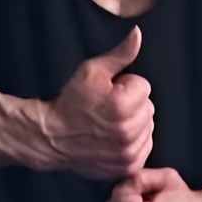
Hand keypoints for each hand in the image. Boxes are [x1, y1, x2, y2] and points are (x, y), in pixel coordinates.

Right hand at [42, 27, 153, 178]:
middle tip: (107, 108)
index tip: (108, 93)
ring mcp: (128, 152)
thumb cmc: (71, 101)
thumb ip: (121, 54)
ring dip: (135, 123)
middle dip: (132, 105)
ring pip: (149, 127)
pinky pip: (145, 146)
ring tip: (110, 123)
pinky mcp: (127, 166)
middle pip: (149, 107)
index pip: (144, 87)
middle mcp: (127, 131)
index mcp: (121, 106)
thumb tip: (138, 34)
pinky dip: (134, 142)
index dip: (126, 86)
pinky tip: (115, 138)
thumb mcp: (92, 70)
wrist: (53, 136)